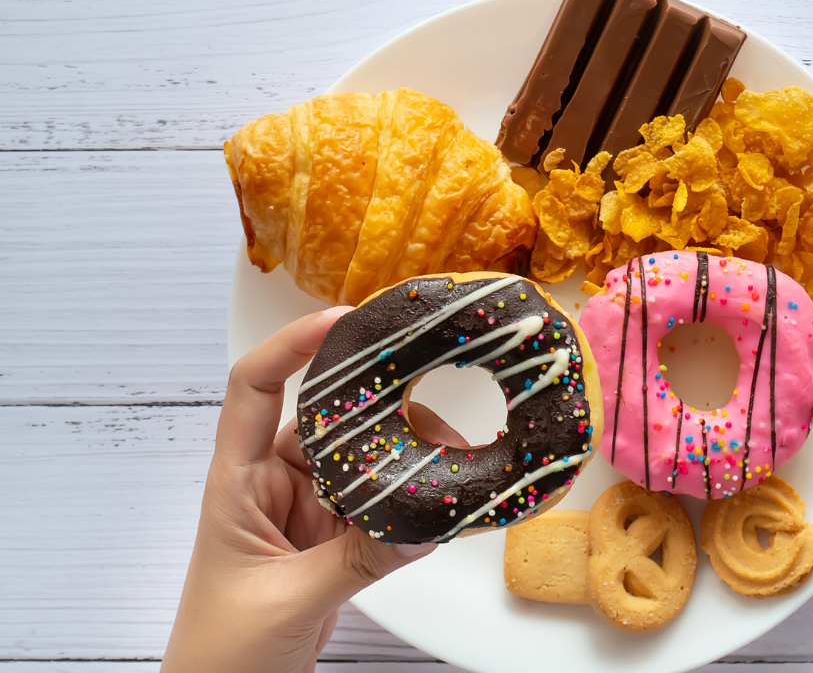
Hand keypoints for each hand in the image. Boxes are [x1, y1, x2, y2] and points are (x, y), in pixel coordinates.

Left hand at [163, 309, 466, 672]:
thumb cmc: (219, 654)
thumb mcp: (287, 600)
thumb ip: (356, 562)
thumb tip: (421, 527)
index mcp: (237, 483)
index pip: (253, 388)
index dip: (291, 344)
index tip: (343, 319)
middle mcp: (270, 486)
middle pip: (322, 416)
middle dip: (372, 394)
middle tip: (427, 375)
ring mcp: (304, 512)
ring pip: (356, 458)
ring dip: (397, 448)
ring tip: (447, 435)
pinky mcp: (331, 542)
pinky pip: (374, 502)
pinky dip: (405, 494)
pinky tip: (437, 488)